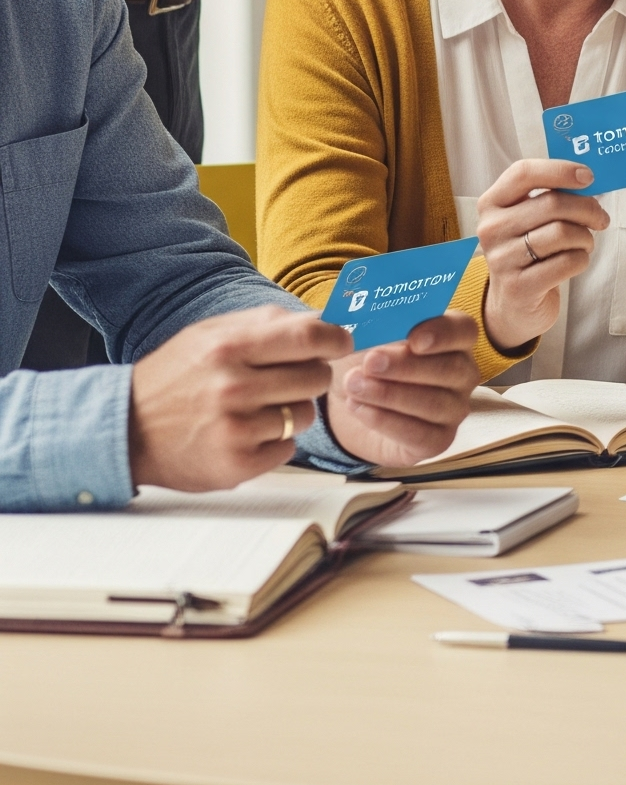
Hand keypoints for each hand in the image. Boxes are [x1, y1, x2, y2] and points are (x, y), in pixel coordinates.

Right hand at [128, 305, 350, 491]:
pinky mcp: (235, 466)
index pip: (309, 336)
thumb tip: (325, 319)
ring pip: (304, 415)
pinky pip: (287, 448)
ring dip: (292, 410)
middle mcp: (233, 388)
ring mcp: (234, 430)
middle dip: (313, 375)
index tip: (343, 342)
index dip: (336, 338)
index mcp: (229, 347)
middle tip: (289, 378)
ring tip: (259, 407)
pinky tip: (247, 433)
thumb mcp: (212, 333)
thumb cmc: (176, 375)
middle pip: (315, 377)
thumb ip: (269, 322)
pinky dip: (275, 441)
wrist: (124, 430)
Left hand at [324, 313, 482, 468]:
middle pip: (449, 369)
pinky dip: (386, 421)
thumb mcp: (369, 337)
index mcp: (453, 339)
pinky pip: (419, 434)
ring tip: (354, 386)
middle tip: (370, 362)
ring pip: (433, 403)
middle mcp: (463, 374)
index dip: (442, 333)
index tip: (413, 338)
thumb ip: (375, 326)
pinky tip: (358, 409)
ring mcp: (454, 409)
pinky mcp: (438, 440)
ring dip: (390, 394)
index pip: (463, 331)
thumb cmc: (367, 361)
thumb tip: (365, 317)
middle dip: (406, 366)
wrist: (352, 401)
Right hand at [475, 158, 608, 350]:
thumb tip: (588, 180)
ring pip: (562, 232)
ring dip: (585, 237)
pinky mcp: (519, 287)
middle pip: (552, 203)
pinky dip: (582, 259)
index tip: (588, 177)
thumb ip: (551, 196)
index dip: (560, 170)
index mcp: (492, 203)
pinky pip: (567, 262)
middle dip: (587, 208)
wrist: (514, 303)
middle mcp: (491, 229)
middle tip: (601, 218)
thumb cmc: (529, 250)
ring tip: (585, 243)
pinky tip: (575, 261)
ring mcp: (502, 259)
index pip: (523, 173)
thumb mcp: (529, 219)